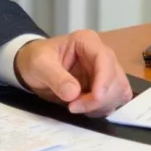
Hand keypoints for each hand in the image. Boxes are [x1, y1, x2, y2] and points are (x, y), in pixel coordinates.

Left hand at [13, 30, 133, 116]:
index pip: (105, 58)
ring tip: (76, 106)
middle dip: (99, 98)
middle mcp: (101, 55)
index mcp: (87, 41)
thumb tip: (73, 93)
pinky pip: (114, 101)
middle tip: (73, 106)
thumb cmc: (35, 59)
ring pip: (119, 92)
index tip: (95, 97)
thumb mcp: (39, 64)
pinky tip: (84, 109)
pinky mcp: (104, 88)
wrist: (31, 69)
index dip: (104, 79)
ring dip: (101, 105)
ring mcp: (105, 72)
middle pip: (116, 78)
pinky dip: (101, 109)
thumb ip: (55, 77)